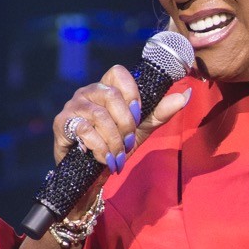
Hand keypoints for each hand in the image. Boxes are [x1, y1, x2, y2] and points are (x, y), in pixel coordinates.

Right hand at [52, 63, 191, 173]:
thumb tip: (186, 95)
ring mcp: (73, 106)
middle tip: (130, 142)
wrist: (92, 175)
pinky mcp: (62, 124)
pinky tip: (104, 158)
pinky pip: (84, 130)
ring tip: (119, 156)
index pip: (118, 72)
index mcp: (106, 89)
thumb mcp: (142, 129)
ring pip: (99, 115)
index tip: (138, 114)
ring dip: (115, 140)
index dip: (132, 91)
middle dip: (126, 123)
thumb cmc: (116, 146)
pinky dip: (100, 148)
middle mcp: (87, 93)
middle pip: (111, 95)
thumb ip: (161, 112)